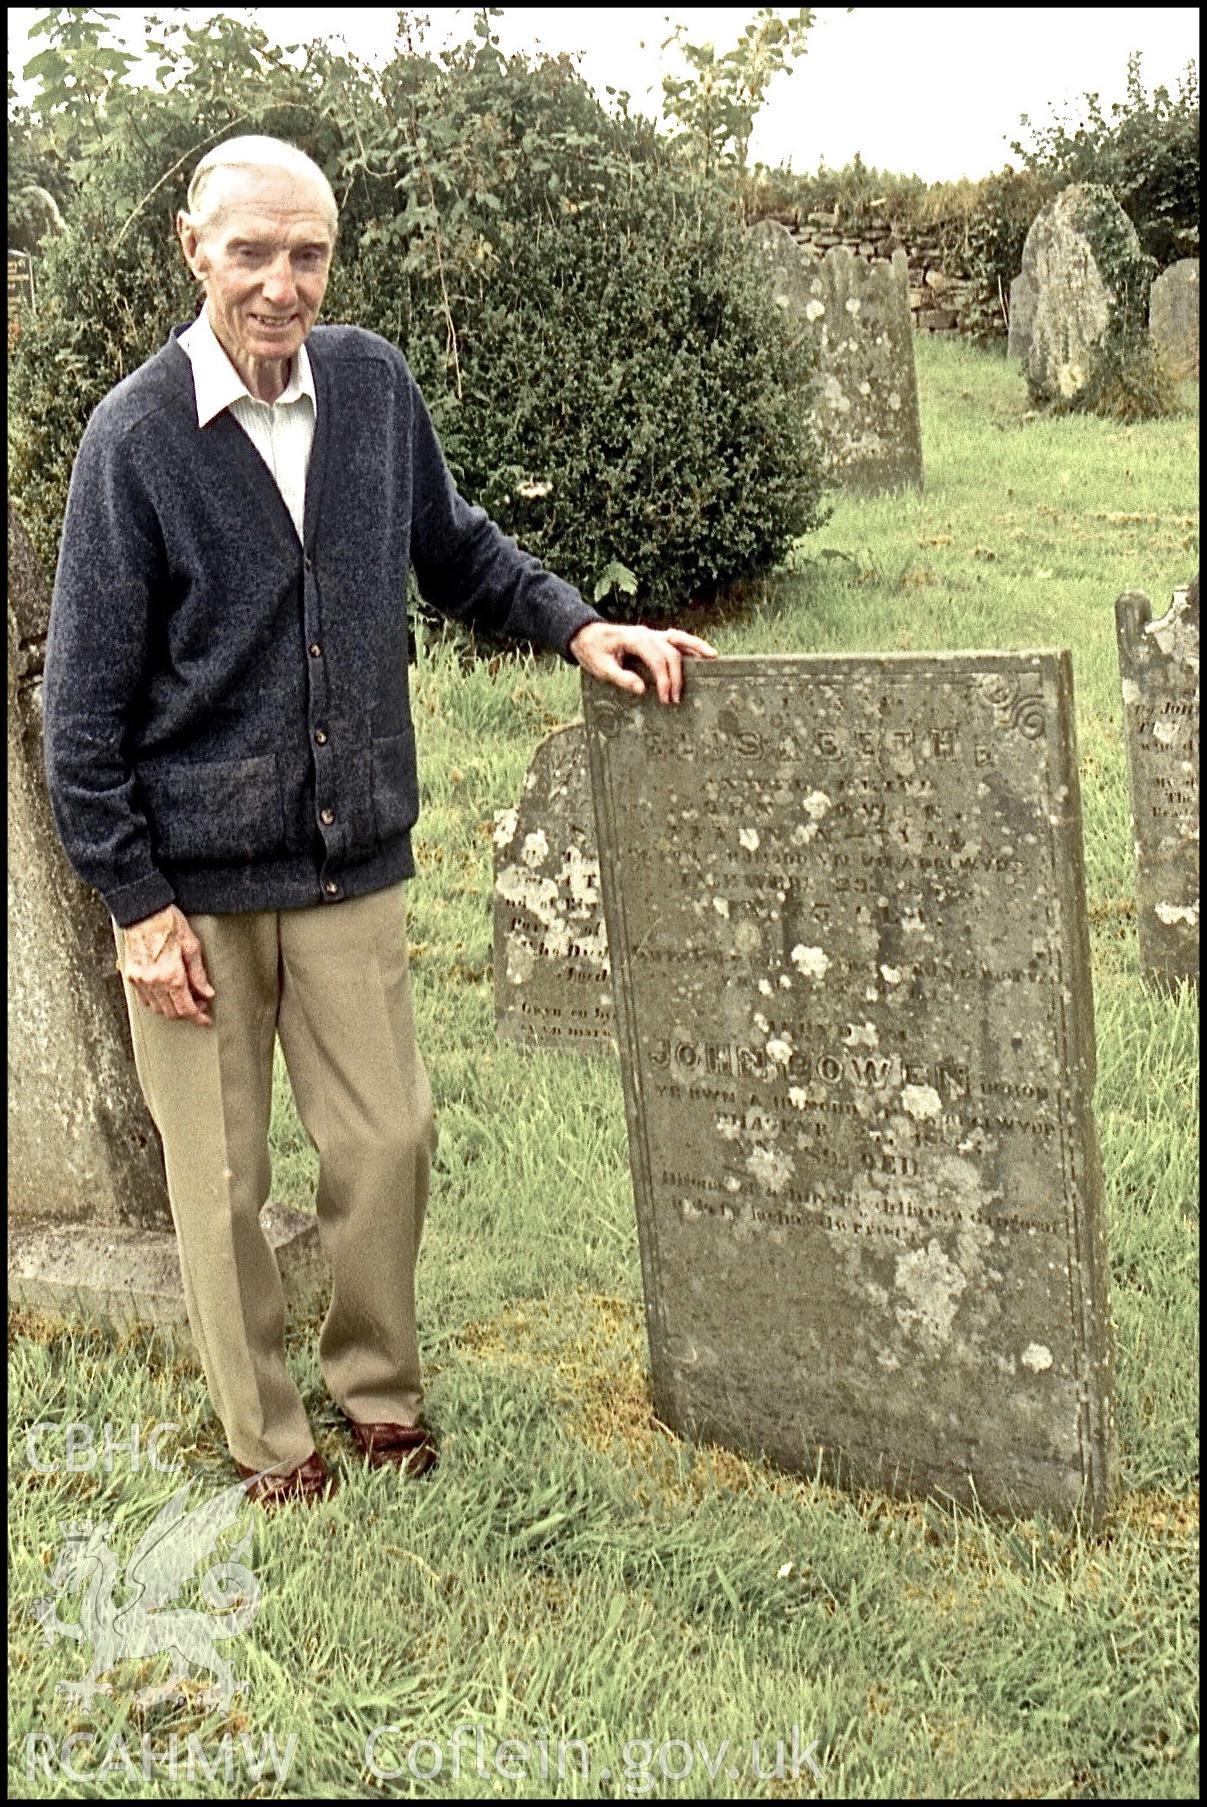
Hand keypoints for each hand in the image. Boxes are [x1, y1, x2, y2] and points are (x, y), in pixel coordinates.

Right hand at [118, 903, 214, 1027]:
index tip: (205, 1020)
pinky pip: (144, 999)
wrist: (143, 911)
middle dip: (187, 1012)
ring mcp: (139, 980)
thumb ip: (199, 974)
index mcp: (171, 975)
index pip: (186, 1008)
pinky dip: (157, 1001)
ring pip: (157, 1008)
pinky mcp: (131, 975)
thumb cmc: (168, 923)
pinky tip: (166, 992)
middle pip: (171, 1013)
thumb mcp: (192, 946)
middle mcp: (153, 981)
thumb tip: (206, 992)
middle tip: (199, 1002)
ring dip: (172, 1008)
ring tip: (184, 995)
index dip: (198, 1018)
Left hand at [569, 620, 717, 703]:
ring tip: (713, 657)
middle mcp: (647, 634)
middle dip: (676, 677)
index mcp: (635, 640)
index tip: (666, 699)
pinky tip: (702, 652)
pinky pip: (676, 638)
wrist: (584, 634)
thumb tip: (641, 689)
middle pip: (670, 653)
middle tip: (675, 700)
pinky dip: (690, 644)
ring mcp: (652, 634)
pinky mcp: (654, 637)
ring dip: (697, 647)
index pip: (657, 659)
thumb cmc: (592, 652)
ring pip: (679, 638)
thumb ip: (621, 678)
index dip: (664, 680)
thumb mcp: (601, 668)